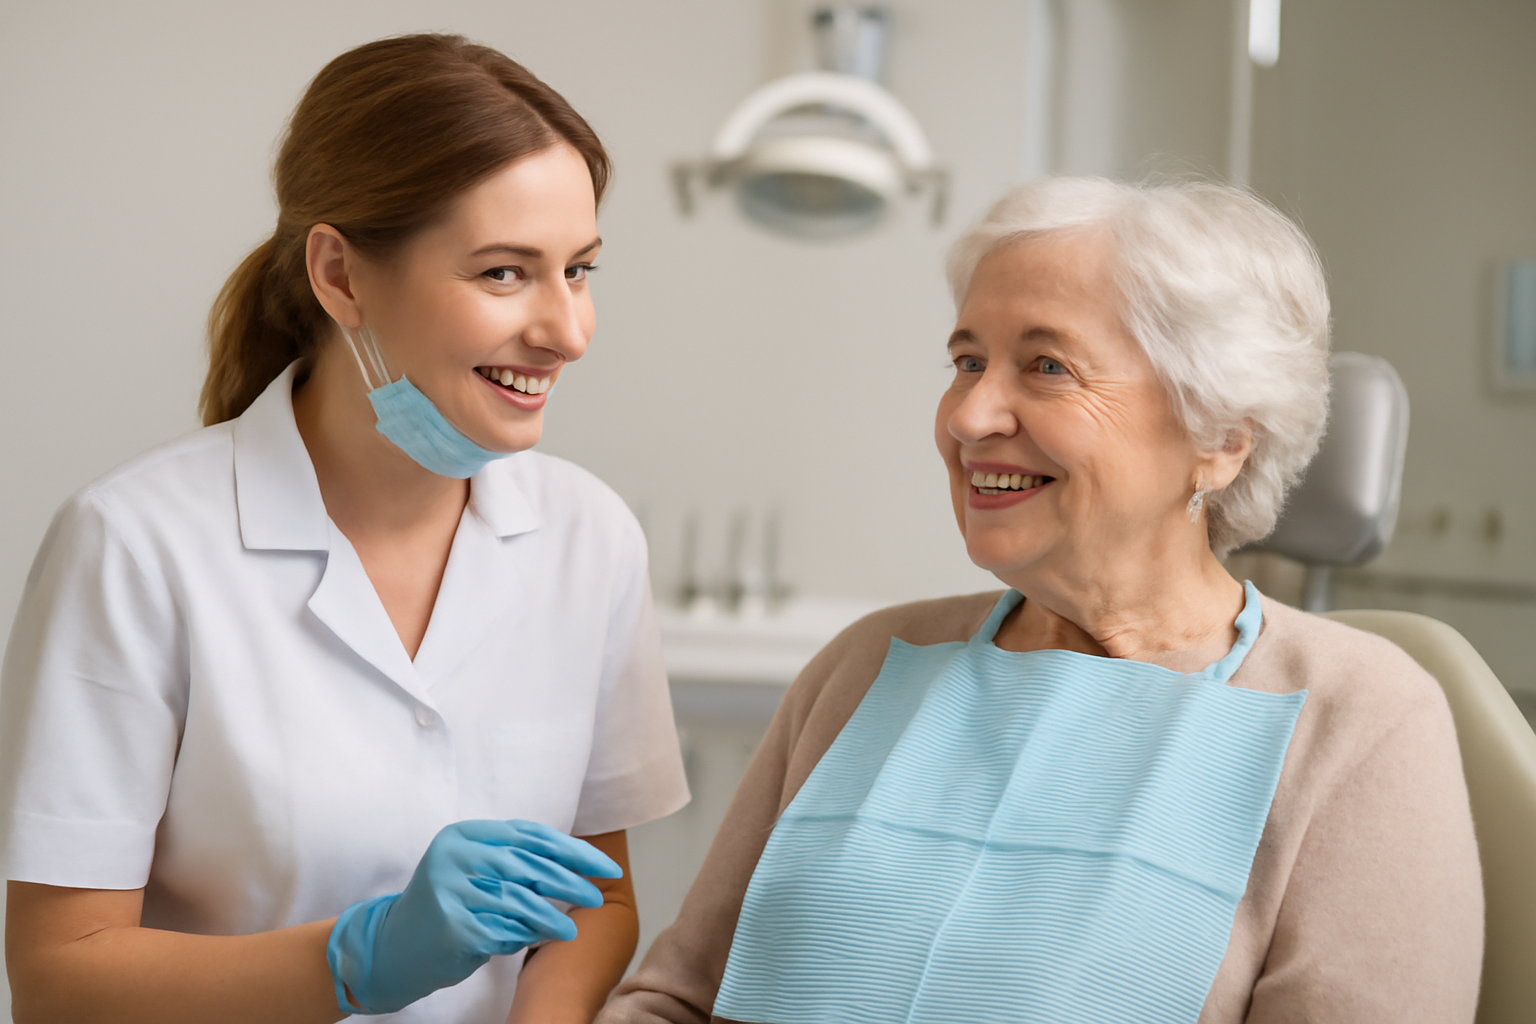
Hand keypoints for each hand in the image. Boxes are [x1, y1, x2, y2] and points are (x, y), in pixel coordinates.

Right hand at [326, 819, 622, 1014]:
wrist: (392, 945)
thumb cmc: (448, 902)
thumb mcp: (475, 868)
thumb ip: (516, 858)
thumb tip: (580, 860)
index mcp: (464, 835)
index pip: (529, 835)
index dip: (572, 849)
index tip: (604, 866)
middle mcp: (455, 857)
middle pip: (527, 864)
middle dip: (569, 880)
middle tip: (597, 895)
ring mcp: (452, 891)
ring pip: (518, 900)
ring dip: (551, 916)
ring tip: (572, 930)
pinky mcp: (454, 927)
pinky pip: (503, 931)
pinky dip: (525, 936)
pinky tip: (537, 939)